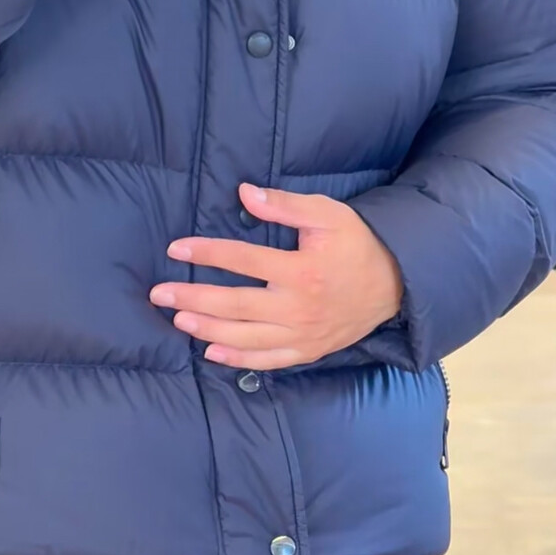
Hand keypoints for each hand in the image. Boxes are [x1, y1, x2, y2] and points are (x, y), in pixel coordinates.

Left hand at [150, 184, 404, 371]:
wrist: (395, 284)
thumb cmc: (357, 243)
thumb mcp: (327, 214)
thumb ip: (285, 206)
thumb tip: (245, 194)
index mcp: (302, 270)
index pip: (243, 259)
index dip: (207, 252)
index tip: (176, 248)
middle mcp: (298, 307)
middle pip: (236, 304)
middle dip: (194, 298)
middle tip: (160, 295)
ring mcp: (302, 334)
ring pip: (246, 337)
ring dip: (208, 329)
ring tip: (178, 320)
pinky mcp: (308, 350)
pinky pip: (268, 360)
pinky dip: (238, 359)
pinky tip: (211, 352)